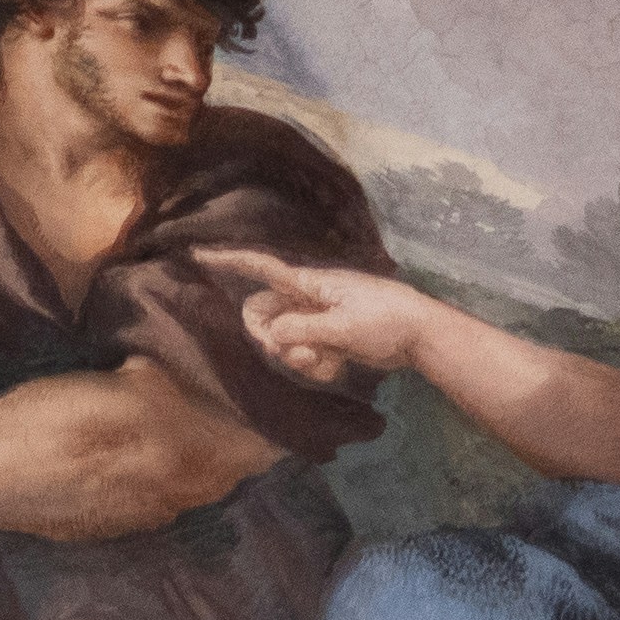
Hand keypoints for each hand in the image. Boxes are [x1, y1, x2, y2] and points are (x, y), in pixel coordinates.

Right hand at [204, 248, 443, 386]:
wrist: (422, 336)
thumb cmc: (386, 320)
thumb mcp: (341, 325)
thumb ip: (301, 330)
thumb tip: (270, 335)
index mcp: (309, 284)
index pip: (261, 267)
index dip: (229, 261)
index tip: (197, 253)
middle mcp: (307, 299)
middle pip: (262, 316)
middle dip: (272, 340)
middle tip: (298, 352)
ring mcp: (316, 320)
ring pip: (282, 342)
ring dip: (300, 358)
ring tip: (329, 358)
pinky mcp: (326, 340)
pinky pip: (304, 356)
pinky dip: (317, 365)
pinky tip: (340, 364)